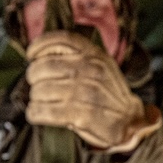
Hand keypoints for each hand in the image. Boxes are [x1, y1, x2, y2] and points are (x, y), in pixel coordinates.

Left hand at [25, 30, 162, 152]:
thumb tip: (41, 55)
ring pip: (39, 90)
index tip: (31, 55)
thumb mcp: (101, 66)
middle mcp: (89, 70)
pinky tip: (38, 113)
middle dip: (34, 78)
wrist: (130, 122)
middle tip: (38, 85)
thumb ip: (78, 56)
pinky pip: (42, 111)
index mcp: (94, 55)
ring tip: (42, 101)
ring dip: (35, 98)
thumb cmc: (109, 95)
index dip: (39, 45)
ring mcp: (84, 92)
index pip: (59, 40)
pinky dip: (35, 113)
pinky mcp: (80, 114)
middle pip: (42, 67)